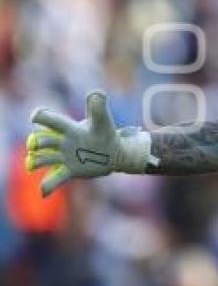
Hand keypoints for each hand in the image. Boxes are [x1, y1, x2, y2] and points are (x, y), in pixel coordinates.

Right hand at [26, 91, 153, 196]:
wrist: (115, 153)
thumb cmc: (106, 133)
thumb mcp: (103, 120)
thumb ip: (99, 107)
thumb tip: (96, 93)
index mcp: (68, 128)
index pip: (49, 119)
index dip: (40, 116)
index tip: (36, 117)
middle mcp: (62, 142)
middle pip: (41, 140)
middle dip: (37, 142)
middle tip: (36, 145)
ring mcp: (64, 157)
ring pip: (42, 159)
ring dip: (35, 162)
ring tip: (33, 164)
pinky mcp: (69, 171)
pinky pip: (54, 179)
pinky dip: (47, 185)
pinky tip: (43, 192)